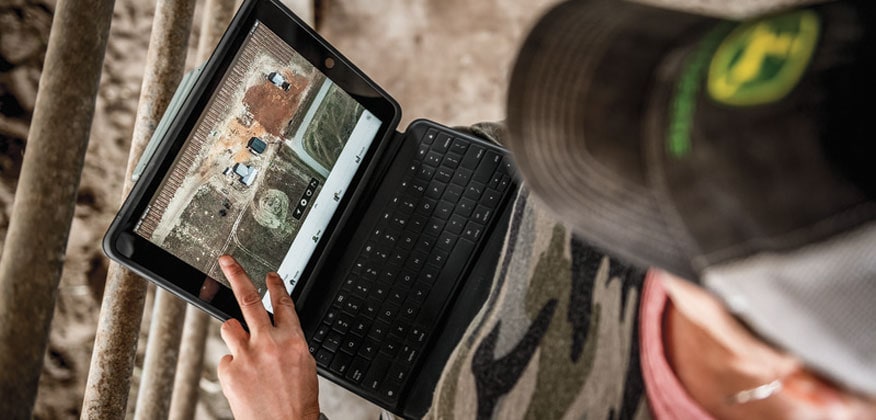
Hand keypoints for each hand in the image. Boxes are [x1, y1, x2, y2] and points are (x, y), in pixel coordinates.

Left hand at [216, 255, 320, 419]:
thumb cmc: (297, 403)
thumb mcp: (304, 366)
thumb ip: (288, 344)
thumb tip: (275, 332)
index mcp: (294, 340)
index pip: (284, 303)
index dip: (276, 285)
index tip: (269, 275)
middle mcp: (269, 343)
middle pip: (249, 299)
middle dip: (236, 275)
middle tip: (226, 260)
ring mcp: (247, 355)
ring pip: (229, 327)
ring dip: (235, 335)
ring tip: (246, 353)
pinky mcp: (230, 370)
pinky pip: (225, 359)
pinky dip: (233, 367)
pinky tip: (244, 381)